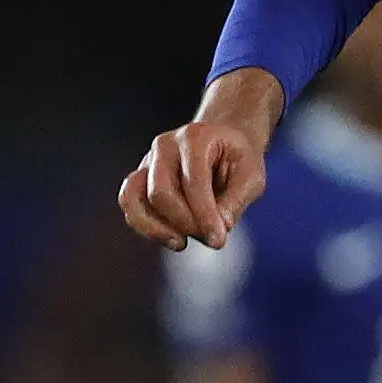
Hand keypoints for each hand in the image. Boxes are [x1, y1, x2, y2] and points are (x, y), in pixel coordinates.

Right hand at [121, 68, 285, 249]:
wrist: (223, 141)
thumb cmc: (239, 158)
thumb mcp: (252, 175)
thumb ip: (236, 200)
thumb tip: (219, 228)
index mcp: (195, 138)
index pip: (192, 181)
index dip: (204, 214)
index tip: (219, 240)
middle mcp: (165, 146)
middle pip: (160, 192)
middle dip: (184, 222)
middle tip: (212, 240)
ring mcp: (148, 161)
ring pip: (133, 198)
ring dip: (155, 228)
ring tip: (181, 244)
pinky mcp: (140, 178)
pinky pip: (130, 204)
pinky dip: (145, 226)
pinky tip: (171, 238)